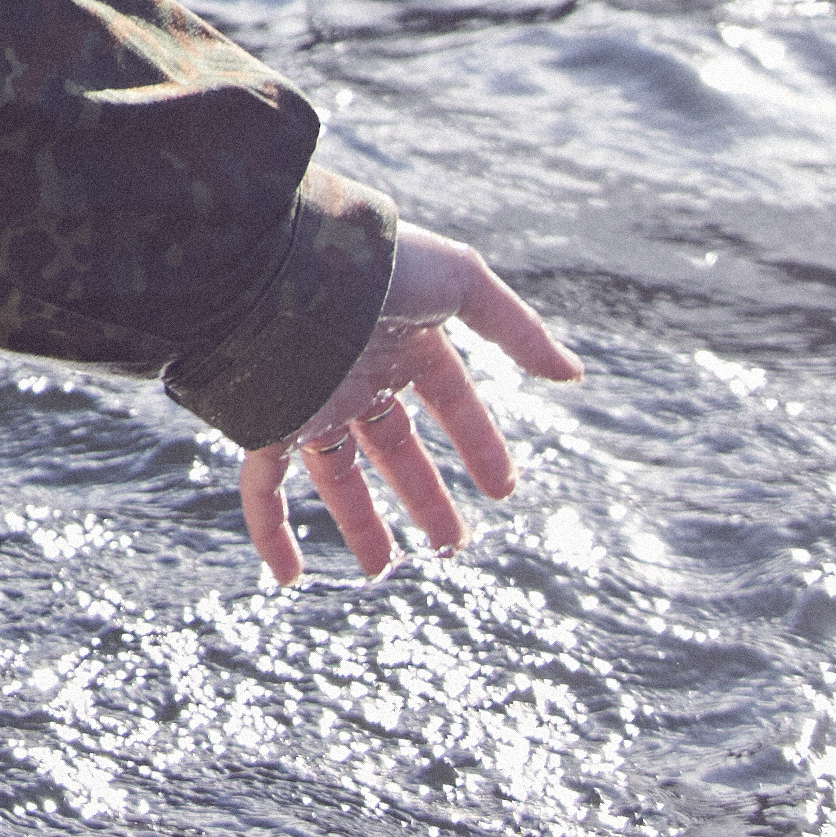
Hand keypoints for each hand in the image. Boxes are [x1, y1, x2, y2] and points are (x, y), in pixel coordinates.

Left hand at [239, 229, 582, 584]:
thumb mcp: (461, 283)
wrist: (283, 259)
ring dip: (361, 523)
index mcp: (403, 341)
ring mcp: (310, 399)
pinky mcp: (266, 422)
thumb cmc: (375, 263)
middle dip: (423, 496)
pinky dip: (270, 533)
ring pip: (336, 475)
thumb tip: (572, 374)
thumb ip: (517, 329)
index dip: (479, 443)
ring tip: (382, 569)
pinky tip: (287, 577)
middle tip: (450, 546)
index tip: (502, 490)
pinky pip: (263, 488)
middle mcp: (357, 374)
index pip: (451, 400)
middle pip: (395, 447)